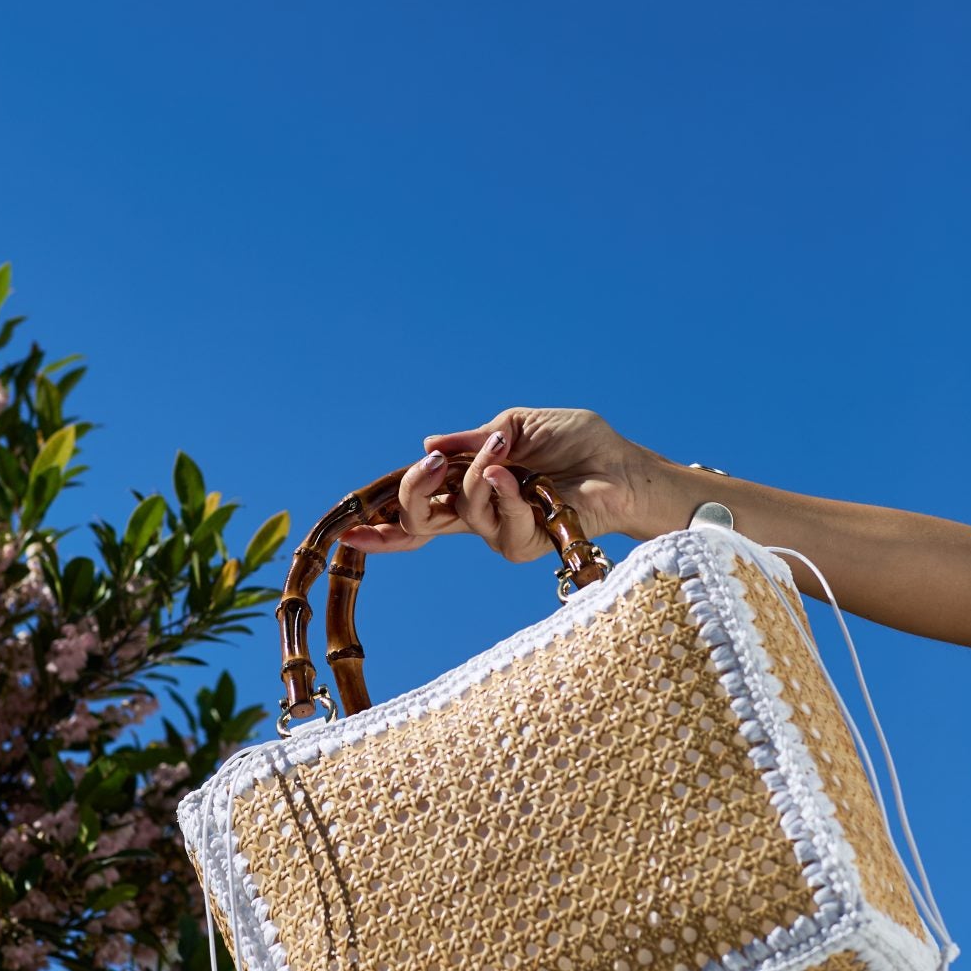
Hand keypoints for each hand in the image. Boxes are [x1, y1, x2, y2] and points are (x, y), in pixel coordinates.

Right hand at [339, 407, 656, 560]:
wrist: (622, 467)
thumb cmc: (580, 444)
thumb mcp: (518, 425)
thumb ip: (474, 439)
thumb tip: (428, 446)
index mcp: (471, 487)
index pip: (419, 510)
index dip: (383, 525)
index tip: (347, 531)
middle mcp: (479, 515)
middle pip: (421, 523)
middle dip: (414, 494)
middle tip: (431, 467)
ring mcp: (499, 533)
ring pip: (460, 514)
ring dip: (478, 477)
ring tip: (506, 452)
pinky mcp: (524, 545)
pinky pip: (498, 520)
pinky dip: (504, 492)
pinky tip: (517, 475)